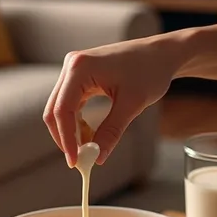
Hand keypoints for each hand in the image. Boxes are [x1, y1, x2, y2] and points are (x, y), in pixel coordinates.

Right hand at [43, 36, 171, 166]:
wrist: (162, 54)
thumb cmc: (150, 72)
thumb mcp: (132, 105)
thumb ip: (111, 132)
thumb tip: (96, 158)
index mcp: (80, 68)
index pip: (62, 110)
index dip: (66, 139)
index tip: (75, 162)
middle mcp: (72, 66)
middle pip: (54, 110)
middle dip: (65, 137)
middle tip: (79, 161)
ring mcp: (74, 70)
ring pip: (60, 109)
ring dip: (70, 132)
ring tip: (89, 149)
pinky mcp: (80, 77)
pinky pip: (70, 104)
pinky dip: (77, 123)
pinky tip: (90, 135)